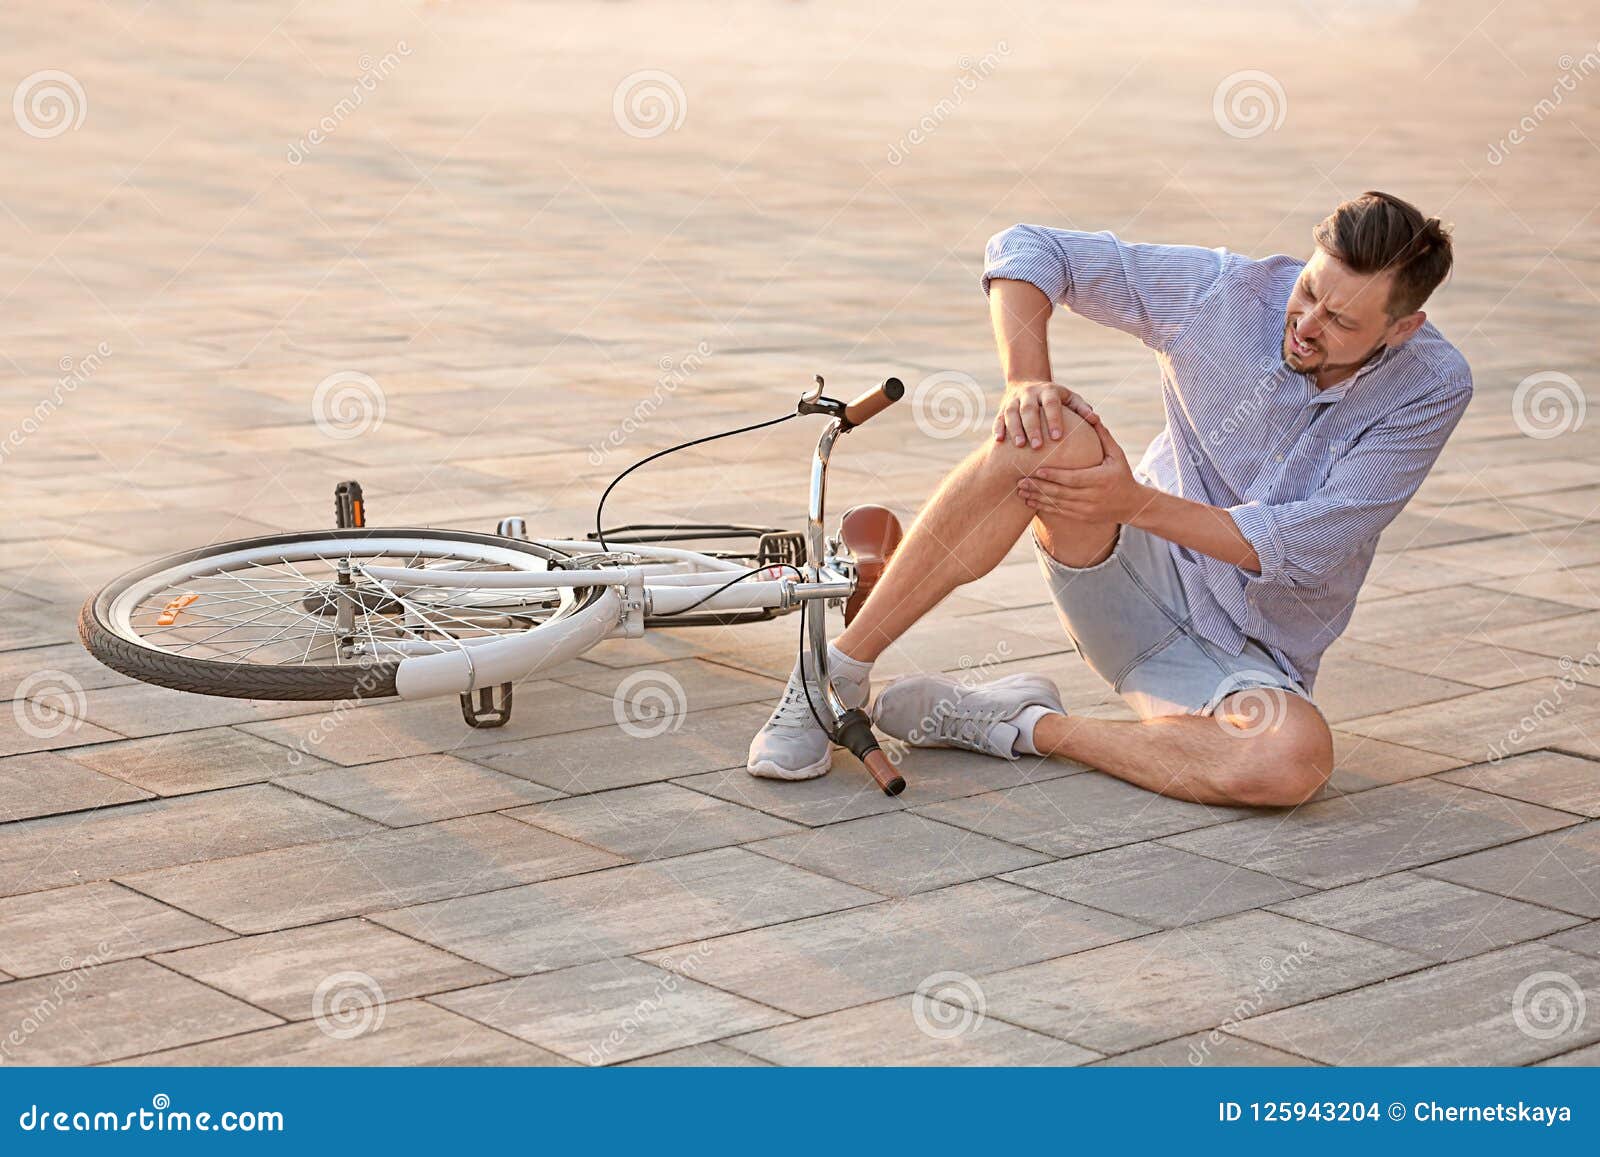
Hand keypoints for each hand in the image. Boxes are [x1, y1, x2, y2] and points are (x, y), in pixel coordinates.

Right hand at [994, 380, 1097, 448]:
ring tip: (1020, 446)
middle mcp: (1029, 393)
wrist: (1028, 382)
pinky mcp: (1002, 407)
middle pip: (1029, 409)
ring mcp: (1014, 400)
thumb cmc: (1056, 398)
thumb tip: (1096, 420)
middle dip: (1032, 427)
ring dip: (1015, 429)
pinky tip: (998, 441)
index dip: (1054, 419)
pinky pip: (999, 418)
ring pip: (1011, 413)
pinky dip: (998, 428)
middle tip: (1037, 446)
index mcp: (1048, 391)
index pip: (1051, 403)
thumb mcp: (1070, 399)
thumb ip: (1082, 408)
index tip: (1057, 437)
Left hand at [1017, 419, 1150, 523]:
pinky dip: (1043, 507)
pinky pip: (1059, 513)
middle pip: (1061, 493)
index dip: (1054, 476)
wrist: (1132, 505)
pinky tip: (1029, 501)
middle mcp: (1092, 497)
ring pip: (1057, 504)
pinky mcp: (1082, 517)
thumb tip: (1092, 415)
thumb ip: (1103, 436)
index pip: (1073, 478)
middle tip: (1019, 480)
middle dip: (1038, 487)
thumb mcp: (1117, 455)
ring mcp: (1086, 510)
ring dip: (1036, 498)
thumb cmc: (1122, 474)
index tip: (1037, 470)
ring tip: (1019, 490)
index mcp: (1100, 480)